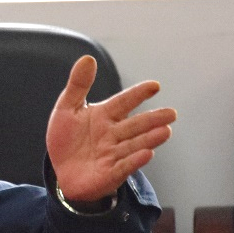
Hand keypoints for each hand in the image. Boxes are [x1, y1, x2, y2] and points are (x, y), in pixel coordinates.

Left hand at [45, 56, 175, 203]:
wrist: (61, 172)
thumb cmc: (67, 139)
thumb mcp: (66, 109)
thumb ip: (78, 85)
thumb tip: (88, 58)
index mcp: (105, 116)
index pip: (123, 102)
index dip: (137, 94)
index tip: (154, 85)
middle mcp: (113, 134)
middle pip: (135, 125)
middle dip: (153, 119)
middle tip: (172, 113)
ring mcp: (113, 154)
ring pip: (134, 144)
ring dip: (149, 139)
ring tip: (166, 131)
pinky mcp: (110, 173)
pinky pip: (123, 166)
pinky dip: (135, 160)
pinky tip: (148, 154)